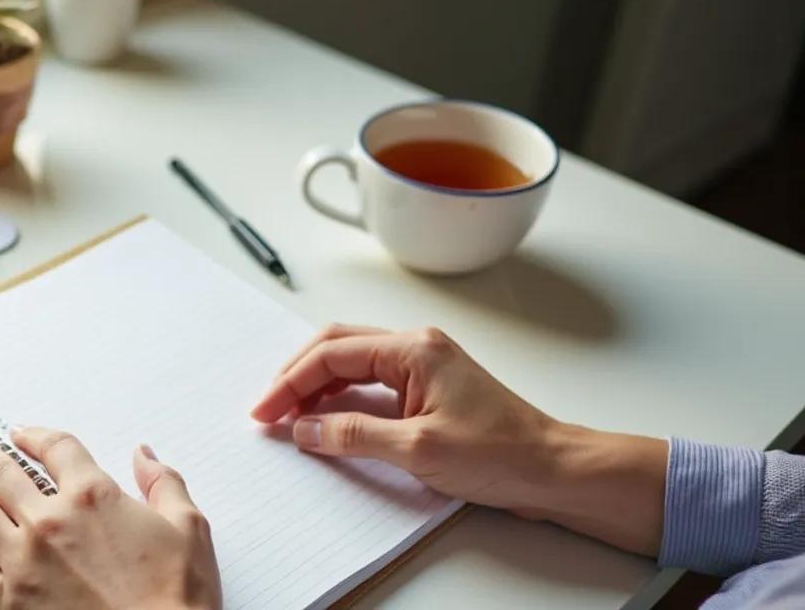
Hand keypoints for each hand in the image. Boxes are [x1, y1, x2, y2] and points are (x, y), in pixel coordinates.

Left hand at [0, 427, 221, 609]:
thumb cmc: (174, 601)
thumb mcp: (190, 531)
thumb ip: (165, 484)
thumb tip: (145, 456)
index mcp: (94, 497)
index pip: (57, 449)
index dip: (36, 436)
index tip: (24, 434)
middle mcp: (51, 521)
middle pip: (4, 472)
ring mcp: (23, 559)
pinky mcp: (6, 597)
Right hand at [251, 324, 667, 555]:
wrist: (554, 470)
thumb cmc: (504, 453)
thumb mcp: (418, 450)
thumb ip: (353, 434)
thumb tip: (305, 428)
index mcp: (414, 349)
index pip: (332, 355)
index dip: (290, 383)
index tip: (264, 411)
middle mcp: (416, 348)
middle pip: (336, 348)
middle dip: (295, 377)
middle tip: (267, 410)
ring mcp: (423, 368)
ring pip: (351, 365)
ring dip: (316, 387)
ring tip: (288, 416)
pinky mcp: (427, 391)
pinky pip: (370, 385)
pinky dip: (340, 399)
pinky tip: (325, 420)